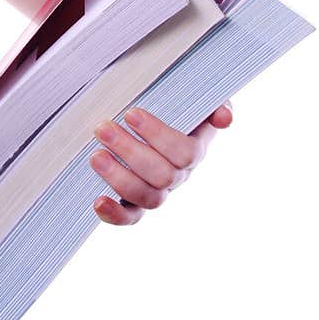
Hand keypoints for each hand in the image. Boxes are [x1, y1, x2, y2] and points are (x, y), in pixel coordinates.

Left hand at [89, 100, 233, 226]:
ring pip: (148, 197)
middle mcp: (177, 176)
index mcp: (193, 151)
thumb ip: (212, 105)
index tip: (131, 114)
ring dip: (119, 178)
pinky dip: (115, 215)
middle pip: (163, 175)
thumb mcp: (194, 102)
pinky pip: (130, 217)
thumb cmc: (170, 111)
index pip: (185, 152)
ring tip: (96, 156)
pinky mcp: (135, 205)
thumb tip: (224, 118)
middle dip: (130, 151)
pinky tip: (98, 202)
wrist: (145, 124)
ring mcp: (157, 192)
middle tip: (103, 129)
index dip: (158, 135)